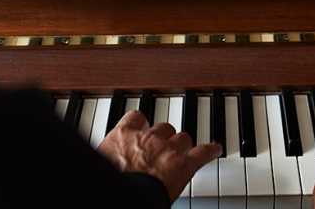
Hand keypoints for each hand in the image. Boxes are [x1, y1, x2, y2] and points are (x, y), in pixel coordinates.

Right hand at [97, 111, 222, 199]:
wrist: (123, 196)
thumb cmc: (109, 183)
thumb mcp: (99, 162)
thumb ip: (106, 157)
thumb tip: (101, 162)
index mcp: (124, 135)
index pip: (136, 117)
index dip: (141, 123)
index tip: (141, 126)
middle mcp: (148, 137)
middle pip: (163, 127)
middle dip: (165, 136)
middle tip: (162, 148)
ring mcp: (168, 149)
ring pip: (183, 137)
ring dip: (183, 145)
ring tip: (184, 151)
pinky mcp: (184, 164)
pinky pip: (203, 152)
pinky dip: (211, 150)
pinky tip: (216, 149)